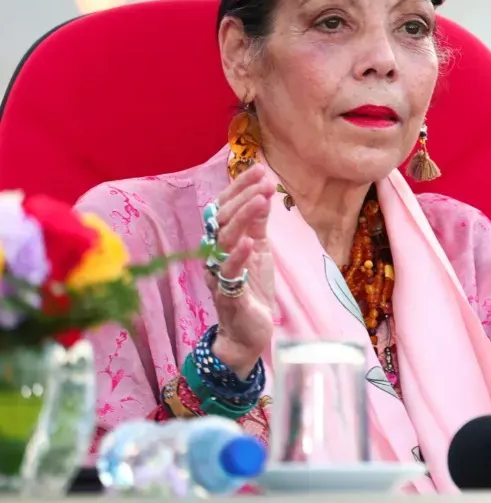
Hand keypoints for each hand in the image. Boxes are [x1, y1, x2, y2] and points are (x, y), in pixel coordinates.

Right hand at [206, 163, 278, 374]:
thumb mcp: (259, 251)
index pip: (225, 208)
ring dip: (243, 218)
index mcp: (222, 242)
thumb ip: (258, 225)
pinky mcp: (228, 295)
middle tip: (263, 179)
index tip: (259, 169)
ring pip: (224, 241)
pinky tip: (249, 241)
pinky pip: (229, 273)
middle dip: (243, 196)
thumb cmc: (252, 289)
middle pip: (223, 219)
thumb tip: (264, 193)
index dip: (239, 188)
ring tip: (260, 199)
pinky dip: (238, 256)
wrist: (249, 333)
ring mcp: (219, 275)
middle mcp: (215, 255)